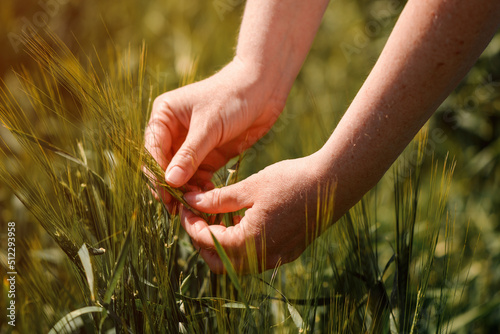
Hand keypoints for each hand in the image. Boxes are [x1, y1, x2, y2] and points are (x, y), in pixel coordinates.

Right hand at [144, 57, 286, 202]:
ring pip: (181, 175)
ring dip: (186, 191)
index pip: (153, 150)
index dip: (157, 174)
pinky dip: (201, 188)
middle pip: (164, 165)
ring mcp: (192, 144)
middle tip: (177, 209)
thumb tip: (169, 181)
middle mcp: (174, 131)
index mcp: (164, 116)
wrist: (264, 88)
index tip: (165, 196)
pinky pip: (199, 176)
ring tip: (194, 207)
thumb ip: (189, 155)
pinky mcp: (210, 154)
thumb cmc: (232, 97)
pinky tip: (208, 198)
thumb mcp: (209, 126)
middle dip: (170, 186)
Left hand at [181, 152, 331, 273]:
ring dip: (222, 243)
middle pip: (219, 262)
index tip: (185, 206)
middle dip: (202, 241)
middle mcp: (262, 257)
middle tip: (197, 216)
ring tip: (217, 215)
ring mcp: (276, 257)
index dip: (190, 224)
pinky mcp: (287, 252)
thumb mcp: (249, 187)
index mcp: (249, 241)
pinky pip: (255, 256)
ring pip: (237, 262)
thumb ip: (217, 199)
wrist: (333, 183)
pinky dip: (241, 243)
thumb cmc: (290, 181)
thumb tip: (190, 201)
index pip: (207, 241)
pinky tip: (240, 219)